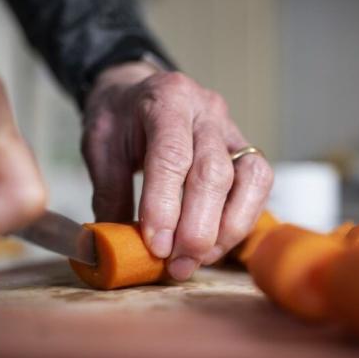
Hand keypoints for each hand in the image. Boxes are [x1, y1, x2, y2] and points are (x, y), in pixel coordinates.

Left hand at [82, 62, 272, 280]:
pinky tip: (217, 243)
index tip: (157, 246)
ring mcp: (231, 129)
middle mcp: (206, 111)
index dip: (165, 205)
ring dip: (228, 228)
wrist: (140, 91)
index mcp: (166, 99)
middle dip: (198, 228)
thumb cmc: (120, 118)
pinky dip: (242, 219)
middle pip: (215, 172)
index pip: (172, 155)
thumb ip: (110, 192)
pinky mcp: (245, 150)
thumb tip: (117, 246)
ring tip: (199, 259)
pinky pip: (259, 185)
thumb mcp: (99, 145)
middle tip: (178, 265)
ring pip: (251, 179)